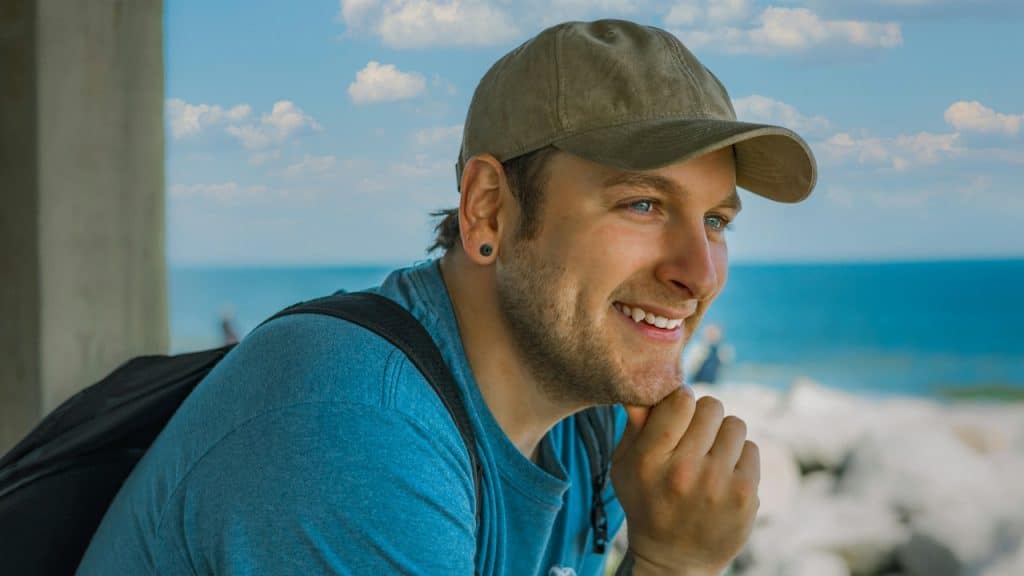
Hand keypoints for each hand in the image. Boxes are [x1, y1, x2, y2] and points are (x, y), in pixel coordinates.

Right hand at [611, 387, 759, 574]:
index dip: (681, 399)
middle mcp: (683, 470)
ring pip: (735, 424)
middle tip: (695, 438)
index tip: (678, 412)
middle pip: (711, 406)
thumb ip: (635, 423)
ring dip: (723, 436)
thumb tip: (647, 386)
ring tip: (710, 457)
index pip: (680, 399)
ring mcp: (717, 484)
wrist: (674, 559)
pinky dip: (739, 457)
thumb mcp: (625, 464)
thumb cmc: (647, 501)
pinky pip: (751, 449)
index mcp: (649, 459)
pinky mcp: (745, 495)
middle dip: (703, 417)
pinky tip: (724, 476)